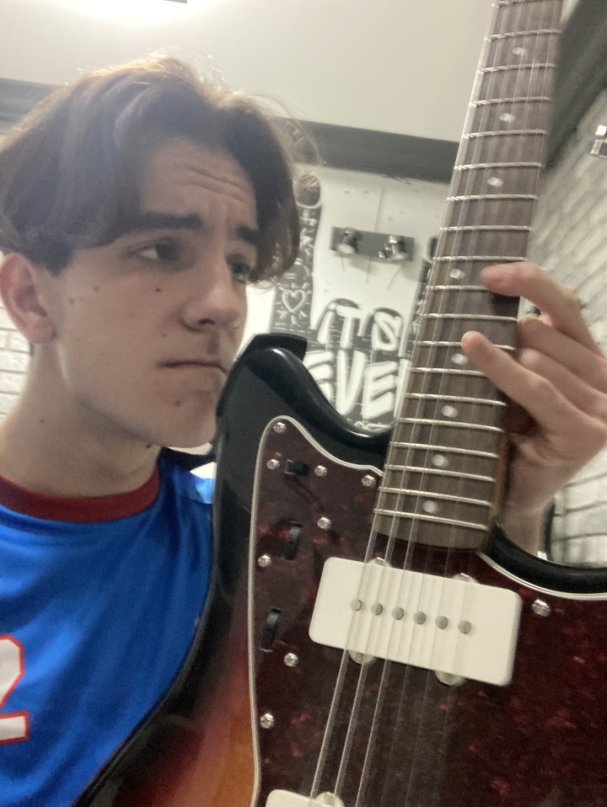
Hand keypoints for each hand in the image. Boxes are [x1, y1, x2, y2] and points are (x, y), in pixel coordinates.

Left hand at [461, 261, 606, 554]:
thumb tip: (489, 291)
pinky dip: (501, 366)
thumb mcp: (517, 378)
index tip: (488, 274)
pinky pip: (535, 386)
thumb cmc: (512, 431)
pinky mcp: (587, 431)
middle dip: (505, 343)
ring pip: (537, 356)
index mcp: (591, 356)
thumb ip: (521, 342)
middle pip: (542, 329)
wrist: (517, 493)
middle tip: (486, 371)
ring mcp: (603, 405)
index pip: (565, 303)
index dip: (528, 281)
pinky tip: (472, 347)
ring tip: (495, 401)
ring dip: (501, 369)